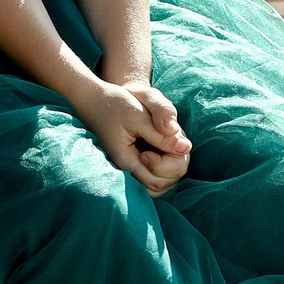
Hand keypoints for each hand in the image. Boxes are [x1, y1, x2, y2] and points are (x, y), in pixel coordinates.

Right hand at [72, 78, 191, 196]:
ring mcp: (131, 170)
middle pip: (163, 184)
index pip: (161, 178)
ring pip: (161, 184)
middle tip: (167, 137)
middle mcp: (128, 172)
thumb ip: (161, 134)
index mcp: (126, 162)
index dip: (171, 159)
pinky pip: (155, 178)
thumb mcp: (139, 114)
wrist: (97, 99)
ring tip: (165, 141)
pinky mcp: (135, 165)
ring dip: (171, 165)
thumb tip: (185, 148)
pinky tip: (162, 147)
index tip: (162, 136)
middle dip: (174, 162)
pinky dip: (165, 166)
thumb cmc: (116, 104)